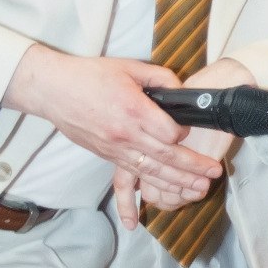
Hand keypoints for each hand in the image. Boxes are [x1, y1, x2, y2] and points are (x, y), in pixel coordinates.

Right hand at [3, 44, 223, 227]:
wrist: (54, 91)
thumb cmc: (89, 76)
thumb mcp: (129, 67)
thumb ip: (159, 77)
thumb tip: (179, 89)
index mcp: (134, 110)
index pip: (170, 133)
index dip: (184, 133)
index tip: (189, 129)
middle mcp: (126, 134)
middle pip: (167, 158)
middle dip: (193, 168)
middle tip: (213, 173)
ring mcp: (115, 149)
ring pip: (152, 172)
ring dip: (178, 183)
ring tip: (199, 189)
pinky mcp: (106, 156)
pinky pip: (132, 177)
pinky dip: (148, 190)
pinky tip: (160, 200)